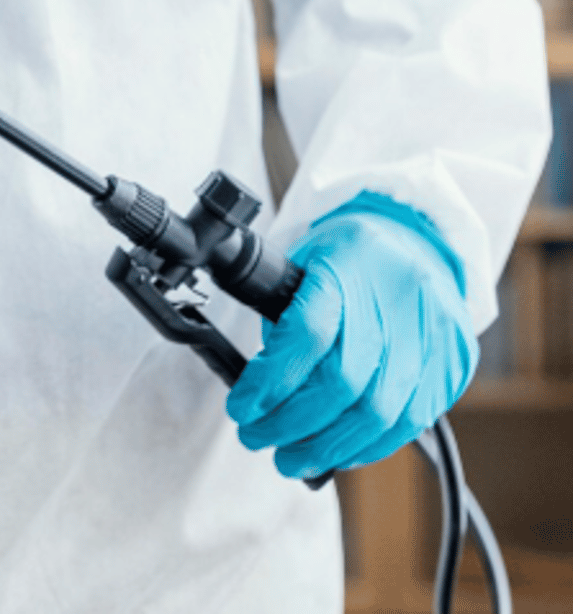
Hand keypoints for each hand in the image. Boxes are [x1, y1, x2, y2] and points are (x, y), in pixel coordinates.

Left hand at [226, 192, 476, 479]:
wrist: (417, 239)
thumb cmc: (348, 257)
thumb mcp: (304, 265)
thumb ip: (284, 321)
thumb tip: (260, 392)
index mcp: (350, 265)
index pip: (308, 334)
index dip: (270, 382)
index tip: (242, 409)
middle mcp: (398, 300)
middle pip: (344, 383)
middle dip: (291, 424)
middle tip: (257, 439)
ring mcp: (433, 334)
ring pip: (379, 412)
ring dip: (327, 447)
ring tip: (291, 458)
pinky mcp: (454, 363)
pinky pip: (412, 421)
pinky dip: (368, 445)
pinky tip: (338, 452)